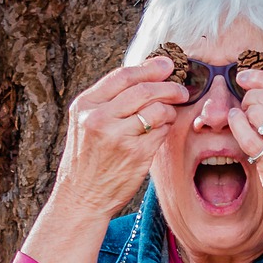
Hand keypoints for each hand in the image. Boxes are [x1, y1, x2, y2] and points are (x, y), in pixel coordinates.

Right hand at [49, 55, 187, 216]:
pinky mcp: (135, 155)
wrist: (81, 196)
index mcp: (85, 105)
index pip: (123, 76)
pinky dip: (166, 128)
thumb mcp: (85, 123)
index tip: (167, 65)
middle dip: (168, 86)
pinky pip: (161, 132)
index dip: (150, 68)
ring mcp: (117, 137)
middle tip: (180, 89)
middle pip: (144, 90)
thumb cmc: (88, 158)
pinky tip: (162, 130)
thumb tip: (147, 75)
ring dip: (170, 109)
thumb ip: (109, 101)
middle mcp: (99, 118)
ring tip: (169, 113)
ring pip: (157, 109)